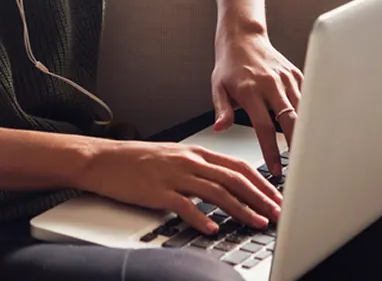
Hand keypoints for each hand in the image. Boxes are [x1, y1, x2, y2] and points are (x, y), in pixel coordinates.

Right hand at [79, 139, 282, 235]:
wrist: (104, 159)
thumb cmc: (137, 160)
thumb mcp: (174, 156)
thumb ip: (200, 167)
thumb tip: (224, 183)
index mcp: (196, 152)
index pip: (238, 166)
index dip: (261, 182)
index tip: (277, 197)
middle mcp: (189, 161)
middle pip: (234, 178)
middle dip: (260, 197)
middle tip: (277, 213)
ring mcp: (174, 175)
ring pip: (216, 192)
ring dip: (241, 209)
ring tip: (257, 222)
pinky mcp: (157, 191)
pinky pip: (184, 206)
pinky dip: (201, 218)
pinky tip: (213, 229)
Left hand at [212, 28, 303, 176]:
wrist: (243, 37)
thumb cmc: (230, 64)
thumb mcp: (218, 87)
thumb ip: (222, 110)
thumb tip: (220, 128)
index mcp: (250, 90)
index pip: (264, 127)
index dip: (272, 151)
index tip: (276, 169)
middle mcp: (271, 84)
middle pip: (291, 120)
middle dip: (297, 145)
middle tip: (300, 166)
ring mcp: (286, 78)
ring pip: (303, 110)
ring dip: (306, 132)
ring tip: (308, 152)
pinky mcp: (296, 74)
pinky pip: (307, 98)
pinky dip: (309, 114)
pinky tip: (309, 129)